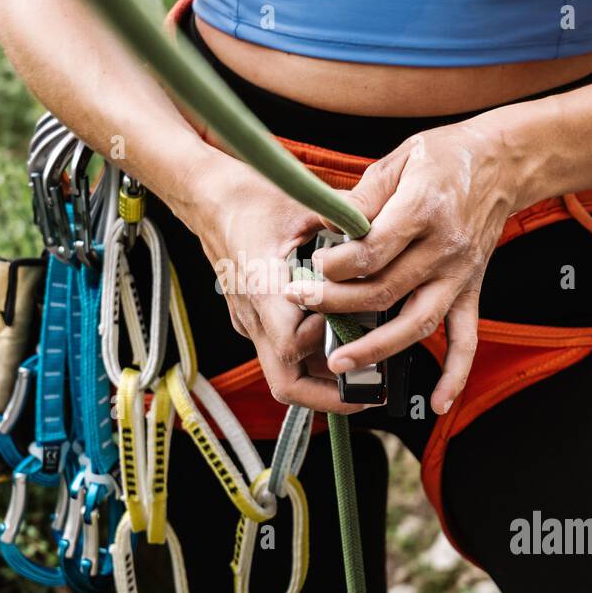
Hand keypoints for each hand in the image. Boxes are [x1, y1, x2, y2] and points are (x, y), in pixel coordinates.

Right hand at [172, 148, 367, 413]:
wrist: (205, 195)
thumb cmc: (249, 198)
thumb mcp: (303, 205)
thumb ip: (346, 220)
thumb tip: (386, 228)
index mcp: (262, 291)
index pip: (292, 346)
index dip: (327, 343)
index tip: (355, 322)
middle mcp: (253, 316)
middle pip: (285, 384)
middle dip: (329, 397)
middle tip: (371, 391)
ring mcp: (250, 322)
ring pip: (285, 374)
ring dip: (324, 379)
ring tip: (366, 368)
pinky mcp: (252, 318)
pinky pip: (282, 352)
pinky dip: (312, 355)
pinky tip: (342, 337)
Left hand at [284, 114, 527, 415]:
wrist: (503, 163)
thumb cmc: (443, 157)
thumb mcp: (398, 160)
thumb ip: (363, 197)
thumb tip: (329, 227)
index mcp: (423, 210)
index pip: (375, 250)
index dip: (338, 265)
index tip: (312, 269)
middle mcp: (445, 249)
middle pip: (387, 290)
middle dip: (338, 303)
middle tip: (302, 305)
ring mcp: (460, 276)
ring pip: (418, 322)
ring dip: (378, 347)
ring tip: (339, 363)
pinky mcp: (470, 291)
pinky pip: (466, 339)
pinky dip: (455, 375)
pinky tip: (436, 403)